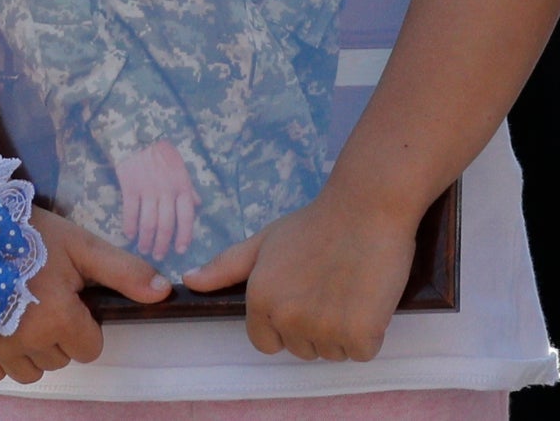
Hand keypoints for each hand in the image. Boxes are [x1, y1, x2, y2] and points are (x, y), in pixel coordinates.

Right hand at [0, 207, 170, 383]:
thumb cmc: (29, 234)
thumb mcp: (81, 245)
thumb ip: (123, 272)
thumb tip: (163, 292)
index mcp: (58, 318)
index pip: (90, 348)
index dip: (85, 323)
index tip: (71, 298)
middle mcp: (27, 341)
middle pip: (60, 359)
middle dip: (60, 334)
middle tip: (46, 297)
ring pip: (30, 370)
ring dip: (33, 349)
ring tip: (24, 309)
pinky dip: (3, 355)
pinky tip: (1, 323)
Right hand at [114, 139, 200, 259]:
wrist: (137, 134)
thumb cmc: (160, 150)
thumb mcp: (180, 165)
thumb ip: (189, 187)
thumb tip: (199, 205)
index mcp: (182, 185)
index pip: (187, 216)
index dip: (184, 235)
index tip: (180, 250)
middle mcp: (167, 191)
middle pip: (166, 224)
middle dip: (163, 244)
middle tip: (158, 255)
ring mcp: (148, 190)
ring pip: (149, 223)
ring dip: (146, 240)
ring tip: (143, 249)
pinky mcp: (130, 187)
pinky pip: (131, 212)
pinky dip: (130, 226)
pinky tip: (129, 235)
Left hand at [180, 189, 415, 361]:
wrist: (366, 207)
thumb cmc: (316, 223)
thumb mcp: (265, 241)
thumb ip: (226, 266)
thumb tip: (189, 281)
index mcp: (260, 300)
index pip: (267, 343)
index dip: (287, 323)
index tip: (305, 296)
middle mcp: (288, 319)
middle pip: (302, 349)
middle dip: (317, 326)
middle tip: (331, 286)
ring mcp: (324, 329)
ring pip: (333, 352)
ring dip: (344, 330)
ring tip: (350, 289)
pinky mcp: (360, 333)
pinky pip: (362, 351)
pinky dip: (370, 332)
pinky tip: (368, 297)